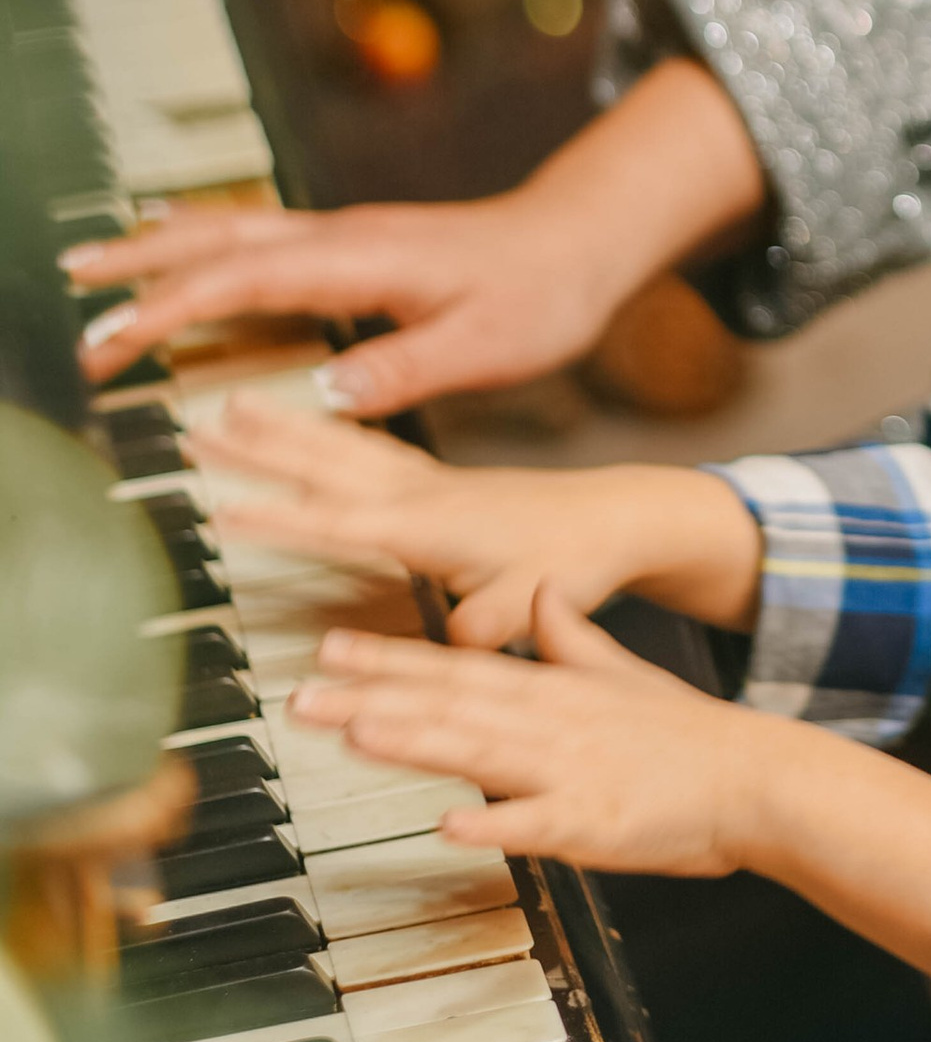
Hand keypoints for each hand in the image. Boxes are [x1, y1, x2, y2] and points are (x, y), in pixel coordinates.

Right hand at [66, 189, 622, 413]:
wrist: (582, 240)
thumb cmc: (542, 295)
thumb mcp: (487, 345)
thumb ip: (406, 368)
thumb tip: (326, 393)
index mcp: (362, 261)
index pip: (241, 280)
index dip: (167, 311)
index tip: (112, 344)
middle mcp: (342, 237)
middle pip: (218, 240)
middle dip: (139, 261)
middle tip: (69, 284)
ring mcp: (345, 236)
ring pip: (232, 230)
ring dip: (162, 245)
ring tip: (93, 264)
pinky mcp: (353, 246)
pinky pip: (259, 239)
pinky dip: (204, 244)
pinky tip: (180, 253)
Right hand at [193, 401, 760, 646]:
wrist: (623, 514)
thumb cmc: (580, 558)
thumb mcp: (539, 598)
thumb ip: (495, 618)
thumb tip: (462, 636)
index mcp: (434, 521)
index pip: (343, 520)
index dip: (283, 520)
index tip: (225, 513)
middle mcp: (423, 490)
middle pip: (324, 463)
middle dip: (259, 448)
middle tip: (196, 426)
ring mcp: (428, 478)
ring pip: (339, 445)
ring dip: (282, 426)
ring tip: (229, 404)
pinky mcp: (437, 478)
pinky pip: (364, 446)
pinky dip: (326, 429)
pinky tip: (303, 423)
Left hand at [295, 591, 930, 984]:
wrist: (761, 779)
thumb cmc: (690, 736)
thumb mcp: (626, 673)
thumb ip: (573, 637)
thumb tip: (540, 593)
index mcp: (554, 689)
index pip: (455, 668)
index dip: (388, 657)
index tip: (326, 646)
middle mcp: (553, 723)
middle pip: (450, 707)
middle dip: (372, 697)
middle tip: (302, 693)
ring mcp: (573, 773)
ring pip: (482, 753)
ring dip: (416, 742)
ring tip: (354, 733)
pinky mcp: (598, 824)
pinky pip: (538, 825)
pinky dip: (496, 823)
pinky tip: (450, 824)